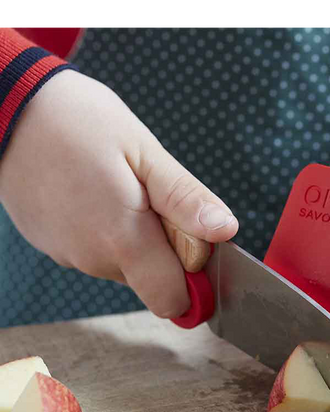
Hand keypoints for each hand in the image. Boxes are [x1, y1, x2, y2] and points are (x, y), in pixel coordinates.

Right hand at [0, 70, 237, 318]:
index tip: (189, 238)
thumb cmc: (77, 122)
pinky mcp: (53, 246)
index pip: (173, 301)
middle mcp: (94, 259)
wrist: (6, 110)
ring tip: (116, 187)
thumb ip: (185, 199)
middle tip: (148, 196)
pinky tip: (93, 192)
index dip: (192, 277)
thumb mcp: (144, 152)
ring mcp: (69, 255)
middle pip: (151, 281)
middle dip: (164, 249)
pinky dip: (105, 230)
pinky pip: (96, 251)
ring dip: (134, 237)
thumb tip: (224, 232)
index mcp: (123, 241)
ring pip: (124, 265)